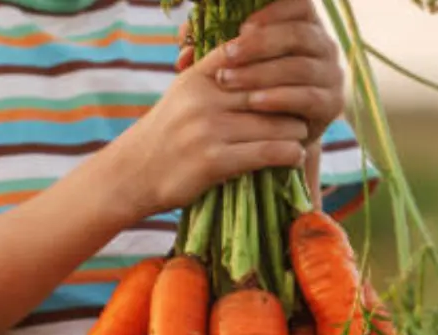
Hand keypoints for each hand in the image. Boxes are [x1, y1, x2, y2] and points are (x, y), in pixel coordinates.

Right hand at [114, 45, 309, 218]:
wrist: (132, 174)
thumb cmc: (169, 133)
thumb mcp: (186, 93)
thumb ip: (218, 75)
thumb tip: (262, 58)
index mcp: (199, 77)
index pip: (252, 59)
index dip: (281, 70)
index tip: (295, 84)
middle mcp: (203, 99)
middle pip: (272, 93)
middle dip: (294, 105)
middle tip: (304, 114)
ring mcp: (208, 130)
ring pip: (277, 124)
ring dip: (297, 133)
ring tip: (300, 137)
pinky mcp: (215, 161)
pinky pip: (270, 152)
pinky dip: (291, 155)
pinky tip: (294, 157)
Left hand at [176, 0, 345, 147]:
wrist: (279, 133)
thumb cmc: (253, 84)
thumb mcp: (234, 59)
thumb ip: (212, 42)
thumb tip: (184, 36)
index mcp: (304, 24)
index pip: (299, 3)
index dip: (273, 10)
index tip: (242, 25)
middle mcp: (324, 45)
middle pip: (298, 34)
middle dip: (259, 44)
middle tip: (227, 56)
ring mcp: (332, 75)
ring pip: (301, 67)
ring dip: (262, 73)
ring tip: (230, 82)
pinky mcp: (332, 104)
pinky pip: (309, 97)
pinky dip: (280, 99)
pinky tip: (254, 102)